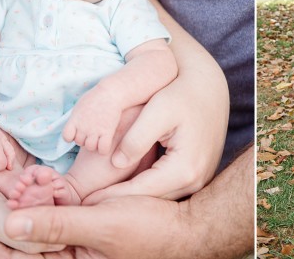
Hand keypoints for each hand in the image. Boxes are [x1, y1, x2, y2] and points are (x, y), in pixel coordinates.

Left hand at [0, 196, 188, 258]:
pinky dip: (34, 214)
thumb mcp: (102, 224)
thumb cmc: (149, 229)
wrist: (183, 230)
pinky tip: (22, 202)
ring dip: (10, 222)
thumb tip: (10, 225)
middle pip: (16, 253)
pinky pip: (50, 228)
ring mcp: (76, 250)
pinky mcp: (84, 236)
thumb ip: (57, 225)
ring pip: (32, 239)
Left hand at [62, 86, 120, 154]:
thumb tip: (75, 126)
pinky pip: (103, 149)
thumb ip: (76, 118)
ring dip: (95, 144)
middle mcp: (83, 127)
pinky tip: (107, 140)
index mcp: (75, 119)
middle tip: (93, 130)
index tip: (78, 131)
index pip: (67, 137)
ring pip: (90, 147)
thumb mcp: (80, 105)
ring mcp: (95, 130)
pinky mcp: (108, 132)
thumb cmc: (97, 96)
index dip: (72, 136)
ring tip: (100, 135)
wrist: (111, 92)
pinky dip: (104, 148)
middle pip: (80, 142)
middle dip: (86, 138)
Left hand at [86, 70, 228, 201]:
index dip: (110, 197)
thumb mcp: (158, 109)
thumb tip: (116, 163)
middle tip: (86, 207)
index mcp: (186, 167)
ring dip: (131, 199)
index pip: (140, 191)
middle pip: (150, 200)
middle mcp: (196, 180)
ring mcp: (199, 180)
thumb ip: (136, 137)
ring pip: (158, 197)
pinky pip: (166, 189)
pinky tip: (123, 188)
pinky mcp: (197, 176)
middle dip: (118, 203)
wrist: (210, 87)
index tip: (83, 202)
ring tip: (99, 201)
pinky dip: (145, 190)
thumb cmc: (182, 93)